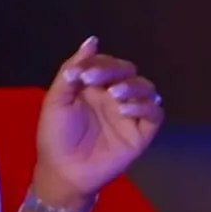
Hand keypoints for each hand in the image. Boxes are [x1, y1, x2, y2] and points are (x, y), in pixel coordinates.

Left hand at [32, 37, 163, 204]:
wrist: (62, 171)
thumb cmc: (56, 135)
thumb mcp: (57, 99)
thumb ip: (72, 69)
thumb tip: (92, 40)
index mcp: (96, 86)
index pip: (107, 63)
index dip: (99, 64)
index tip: (83, 76)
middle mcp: (115, 96)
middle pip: (129, 71)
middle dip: (115, 71)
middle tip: (98, 83)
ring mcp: (129, 114)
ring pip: (147, 88)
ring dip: (133, 87)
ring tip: (115, 96)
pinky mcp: (141, 134)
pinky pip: (154, 114)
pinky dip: (145, 107)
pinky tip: (125, 110)